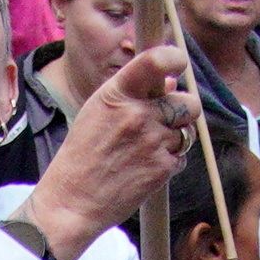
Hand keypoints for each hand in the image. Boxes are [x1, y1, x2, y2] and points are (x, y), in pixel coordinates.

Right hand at [30, 40, 193, 258]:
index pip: (156, 61)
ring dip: (175, 139)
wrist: (71, 201)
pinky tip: (145, 167)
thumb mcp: (98, 113)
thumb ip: (134, 94)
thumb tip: (171, 82)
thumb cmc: (82, 155)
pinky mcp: (161, 168)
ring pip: (187, 132)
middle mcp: (137, 114)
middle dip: (184, 110)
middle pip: (187, 102)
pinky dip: (170, 162)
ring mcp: (152, 141)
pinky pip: (182, 157)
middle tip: (167, 119)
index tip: (179, 63)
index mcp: (116, 94)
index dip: (175, 59)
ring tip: (147, 149)